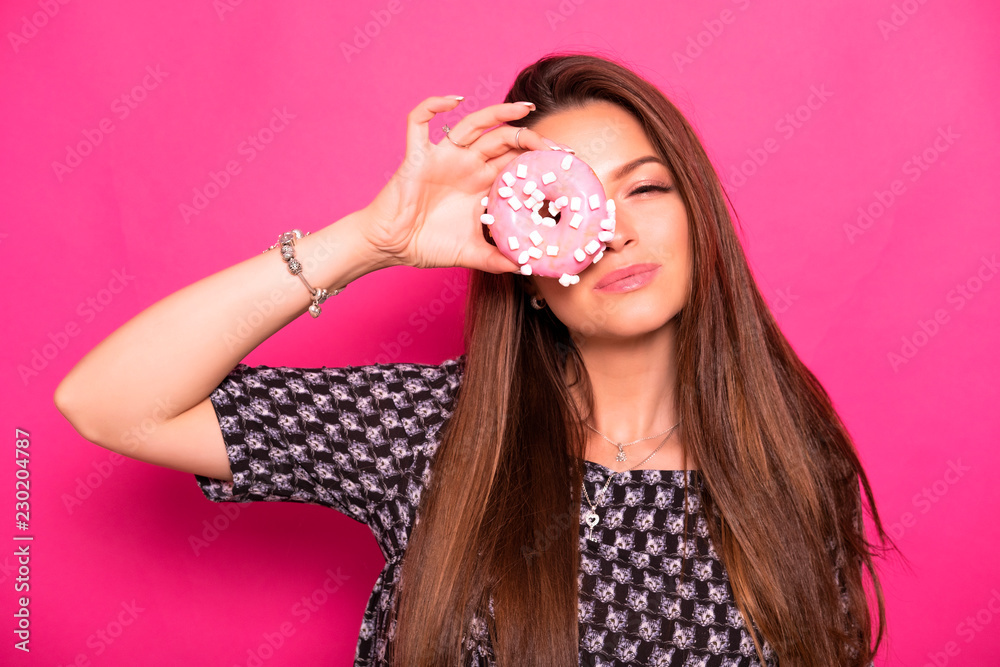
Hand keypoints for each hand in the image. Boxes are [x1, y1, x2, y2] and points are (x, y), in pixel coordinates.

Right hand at [360, 96, 566, 273]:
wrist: (390, 246)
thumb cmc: (428, 246)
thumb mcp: (471, 255)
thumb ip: (499, 260)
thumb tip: (530, 268)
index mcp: (481, 185)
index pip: (516, 164)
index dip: (539, 160)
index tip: (564, 164)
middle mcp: (466, 166)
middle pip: (503, 141)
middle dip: (530, 139)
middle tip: (554, 147)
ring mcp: (443, 158)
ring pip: (473, 124)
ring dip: (499, 113)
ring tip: (525, 108)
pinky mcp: (417, 156)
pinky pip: (420, 122)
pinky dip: (433, 106)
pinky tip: (453, 100)